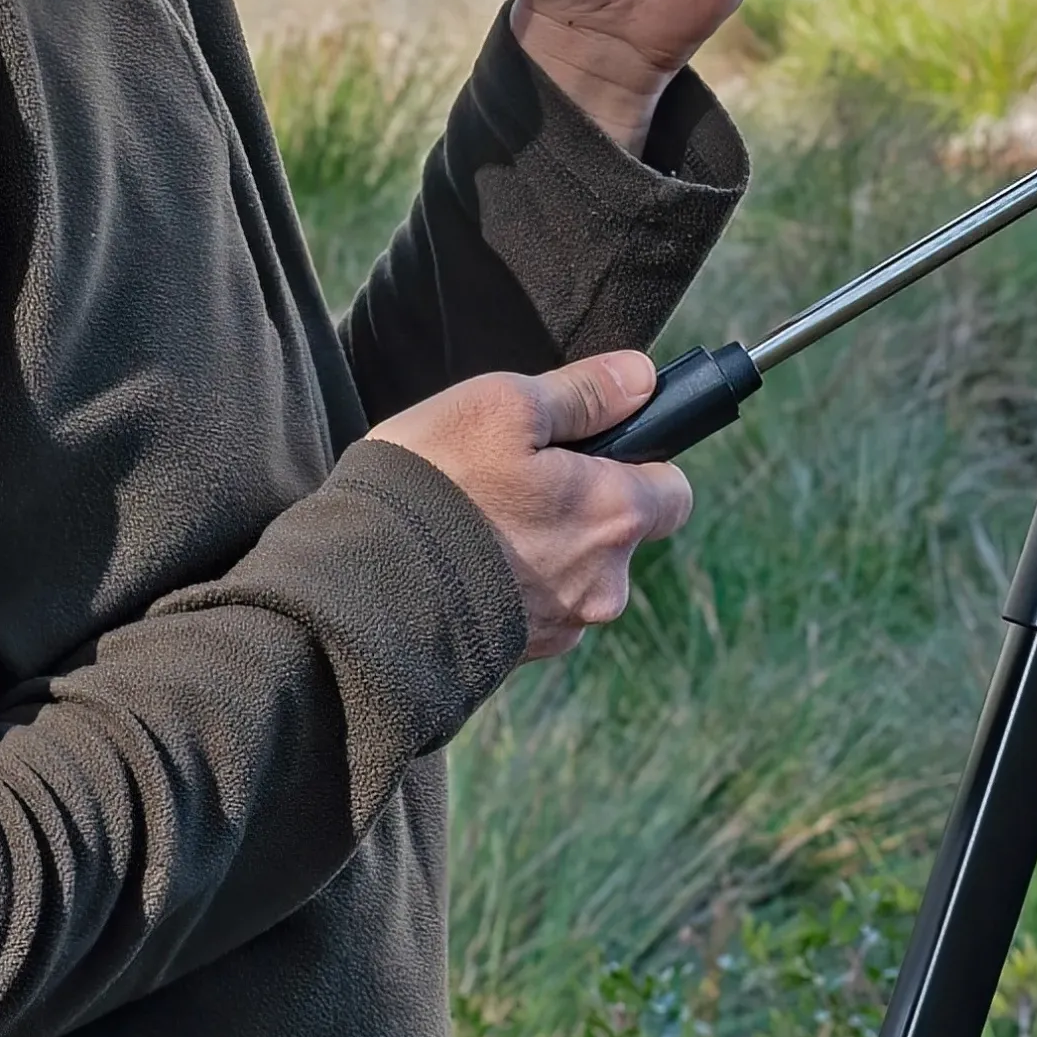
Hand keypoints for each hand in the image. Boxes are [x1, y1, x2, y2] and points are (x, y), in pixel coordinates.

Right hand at [368, 350, 690, 663]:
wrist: (361, 594)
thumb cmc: (436, 486)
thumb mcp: (505, 406)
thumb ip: (585, 392)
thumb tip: (643, 379)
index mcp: (616, 517)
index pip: (674, 491)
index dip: (641, 462)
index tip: (594, 449)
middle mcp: (603, 583)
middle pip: (618, 534)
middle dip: (581, 506)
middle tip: (514, 478)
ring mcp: (560, 627)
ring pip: (572, 572)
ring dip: (540, 547)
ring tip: (474, 519)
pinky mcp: (516, 656)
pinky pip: (530, 606)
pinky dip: (507, 582)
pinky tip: (460, 561)